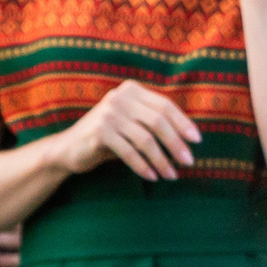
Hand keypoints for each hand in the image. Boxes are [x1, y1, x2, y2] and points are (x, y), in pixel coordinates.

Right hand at [57, 81, 202, 182]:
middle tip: (188, 162)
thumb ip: (154, 124)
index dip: (183, 123)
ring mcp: (108, 113)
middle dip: (176, 144)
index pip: (165, 105)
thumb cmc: (109, 138)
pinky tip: (152, 177)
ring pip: (145, 139)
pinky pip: (129, 152)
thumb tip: (189, 139)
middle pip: (158, 122)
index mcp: (132, 90)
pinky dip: (143, 166)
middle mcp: (120, 97)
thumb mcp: (132, 125)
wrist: (68, 149)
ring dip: (161, 160)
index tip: (197, 141)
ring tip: (171, 175)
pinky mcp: (99, 131)